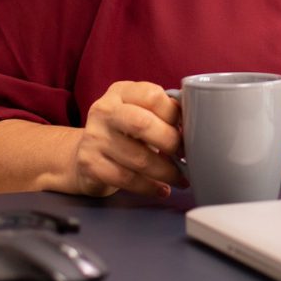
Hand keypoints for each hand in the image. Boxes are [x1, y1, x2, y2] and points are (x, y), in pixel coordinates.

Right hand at [71, 81, 184, 197]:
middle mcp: (104, 110)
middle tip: (185, 156)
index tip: (188, 130)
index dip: (175, 115)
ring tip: (179, 178)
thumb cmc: (124, 131)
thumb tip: (195, 126)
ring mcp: (94, 137)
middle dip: (170, 143)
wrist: (85, 153)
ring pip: (137, 158)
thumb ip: (161, 112)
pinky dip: (149, 187)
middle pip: (142, 125)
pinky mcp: (90, 164)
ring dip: (165, 172)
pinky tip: (162, 189)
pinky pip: (126, 179)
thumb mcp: (138, 111)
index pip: (152, 96)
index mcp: (121, 91)